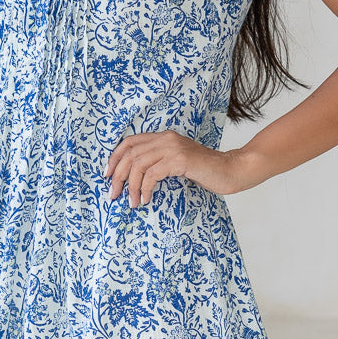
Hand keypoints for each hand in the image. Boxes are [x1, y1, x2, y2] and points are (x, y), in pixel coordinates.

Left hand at [104, 130, 256, 205]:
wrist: (230, 170)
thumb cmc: (204, 171)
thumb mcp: (176, 162)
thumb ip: (158, 162)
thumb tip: (132, 177)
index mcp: (163, 137)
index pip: (129, 142)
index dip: (114, 158)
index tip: (107, 175)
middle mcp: (166, 138)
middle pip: (130, 154)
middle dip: (117, 176)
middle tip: (113, 194)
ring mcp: (173, 148)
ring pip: (138, 164)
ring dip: (130, 186)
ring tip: (131, 202)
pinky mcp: (180, 160)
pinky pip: (152, 174)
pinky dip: (145, 188)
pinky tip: (146, 199)